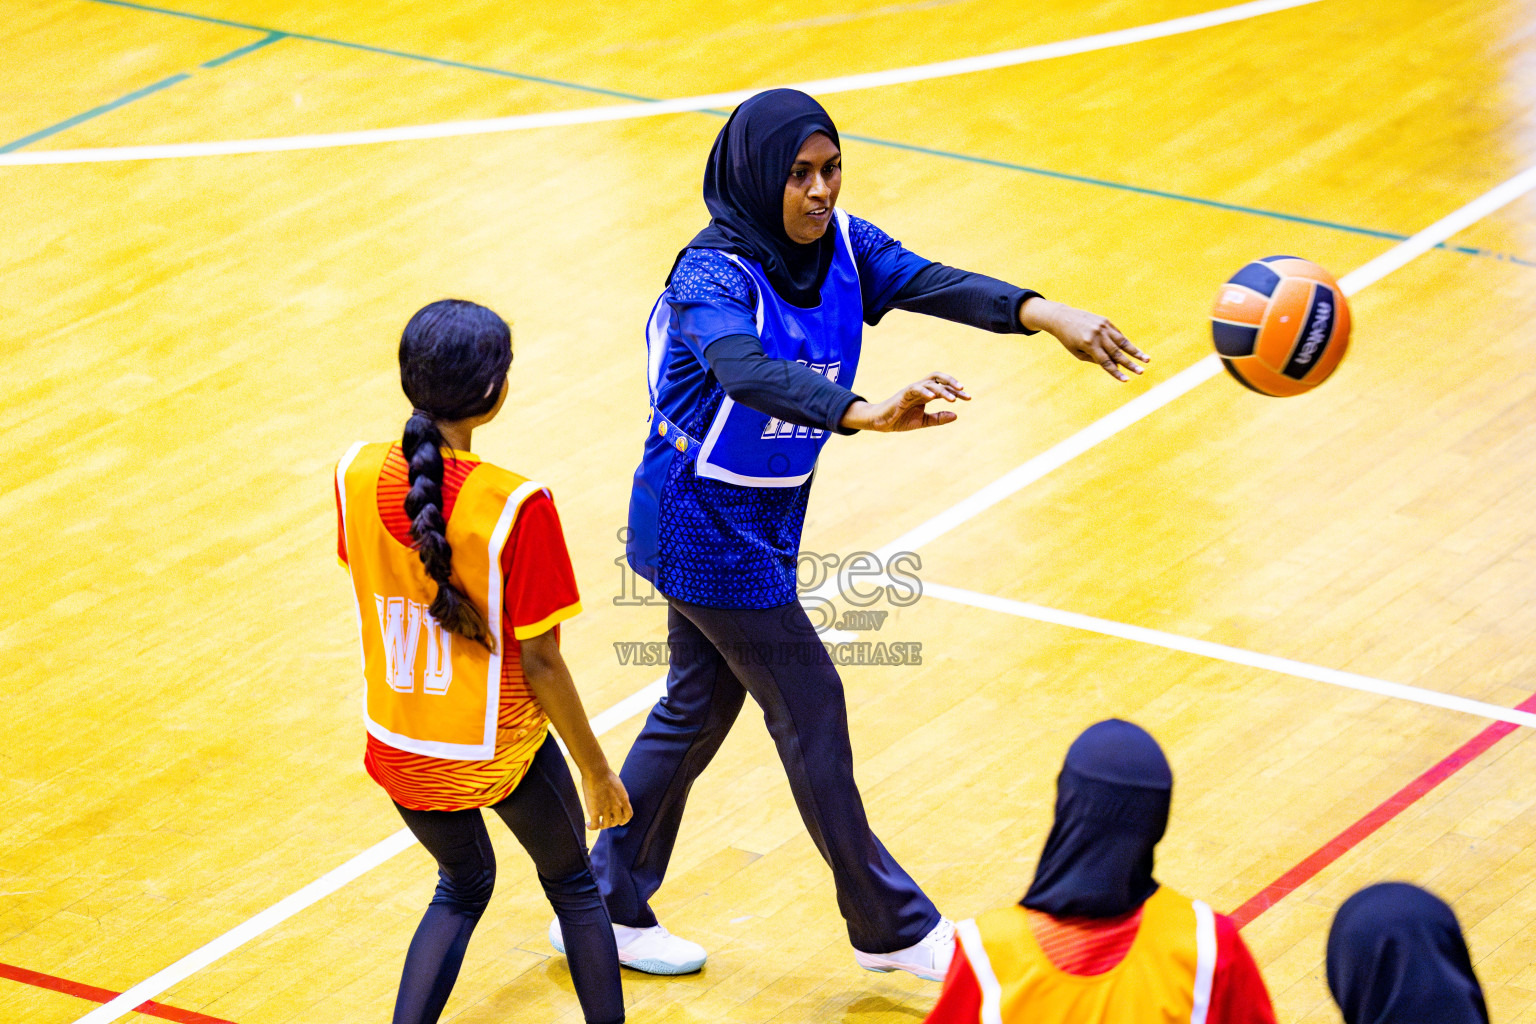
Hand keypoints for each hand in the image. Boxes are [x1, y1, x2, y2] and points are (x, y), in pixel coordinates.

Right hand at [581, 767, 631, 830]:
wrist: (596, 771)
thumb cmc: (605, 774)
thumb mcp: (617, 785)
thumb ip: (618, 794)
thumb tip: (615, 797)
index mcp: (623, 799)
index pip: (628, 815)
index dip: (624, 820)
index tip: (619, 821)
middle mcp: (617, 806)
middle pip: (616, 821)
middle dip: (611, 822)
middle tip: (604, 820)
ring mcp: (606, 810)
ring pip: (606, 825)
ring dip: (601, 825)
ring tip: (594, 822)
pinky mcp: (595, 811)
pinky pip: (595, 826)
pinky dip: (591, 827)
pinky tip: (588, 824)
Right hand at [839, 372, 970, 431]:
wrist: (882, 423)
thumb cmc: (900, 420)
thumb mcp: (923, 421)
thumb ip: (938, 418)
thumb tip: (956, 415)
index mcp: (926, 394)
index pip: (944, 388)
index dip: (957, 391)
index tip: (969, 397)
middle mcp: (921, 389)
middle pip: (938, 378)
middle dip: (951, 381)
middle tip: (963, 390)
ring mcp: (912, 390)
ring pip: (929, 383)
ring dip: (942, 390)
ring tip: (953, 399)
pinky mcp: (903, 394)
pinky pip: (915, 389)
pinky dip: (924, 391)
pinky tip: (933, 396)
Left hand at [1020, 297, 1148, 380]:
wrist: (1062, 317)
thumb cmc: (1069, 339)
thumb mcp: (1078, 352)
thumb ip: (1096, 359)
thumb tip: (1115, 364)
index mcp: (1089, 344)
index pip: (1105, 362)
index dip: (1116, 372)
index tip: (1127, 380)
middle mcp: (1098, 335)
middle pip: (1117, 353)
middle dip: (1131, 364)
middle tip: (1142, 372)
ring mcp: (1103, 326)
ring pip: (1122, 341)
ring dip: (1136, 351)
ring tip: (1147, 359)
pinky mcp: (1105, 321)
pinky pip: (1117, 334)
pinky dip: (1124, 343)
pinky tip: (1134, 350)